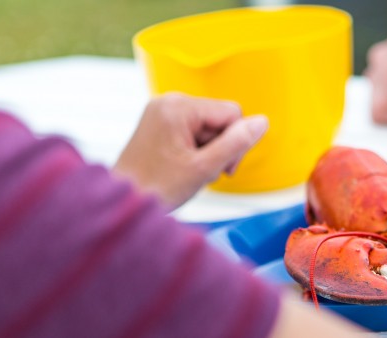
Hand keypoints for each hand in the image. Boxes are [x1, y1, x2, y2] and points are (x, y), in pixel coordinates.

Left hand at [114, 93, 267, 208]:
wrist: (123, 202)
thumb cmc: (156, 188)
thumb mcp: (204, 168)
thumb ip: (236, 143)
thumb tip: (263, 121)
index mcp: (178, 107)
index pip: (231, 113)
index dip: (236, 142)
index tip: (223, 169)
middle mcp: (168, 101)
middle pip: (220, 118)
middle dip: (220, 147)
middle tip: (205, 173)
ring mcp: (162, 111)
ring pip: (208, 126)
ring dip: (208, 151)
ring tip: (192, 172)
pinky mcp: (160, 122)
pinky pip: (193, 130)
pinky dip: (196, 150)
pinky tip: (185, 166)